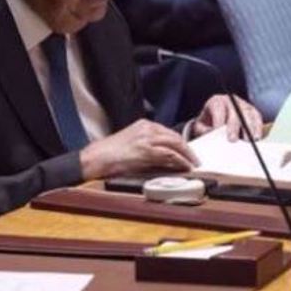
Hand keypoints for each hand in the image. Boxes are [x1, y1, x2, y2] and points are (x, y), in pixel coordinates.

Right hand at [79, 119, 197, 179]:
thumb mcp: (131, 144)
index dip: (180, 143)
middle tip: (194, 158)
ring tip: (193, 163)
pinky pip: (169, 154)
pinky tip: (184, 166)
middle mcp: (147, 128)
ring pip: (175, 143)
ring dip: (186, 155)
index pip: (168, 132)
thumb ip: (148, 146)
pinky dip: (179, 160)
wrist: (96, 157)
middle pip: (174, 136)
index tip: (187, 151)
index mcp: (143, 125)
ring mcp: (147, 138)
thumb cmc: (110, 154)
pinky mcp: (146, 150)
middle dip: (187, 148)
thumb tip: (164, 157)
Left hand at [191, 94, 263, 140]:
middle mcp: (231, 101)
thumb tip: (210, 134)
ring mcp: (243, 105)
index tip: (217, 131)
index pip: (218, 107)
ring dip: (249, 128)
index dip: (218, 119)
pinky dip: (258, 128)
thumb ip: (203, 129)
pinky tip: (257, 138)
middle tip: (232, 140)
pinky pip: (257, 118)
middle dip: (234, 126)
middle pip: (235, 111)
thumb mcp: (200, 126)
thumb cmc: (207, 123)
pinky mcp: (253, 112)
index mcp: (217, 101)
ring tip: (249, 141)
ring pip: (248, 114)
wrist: (215, 120)